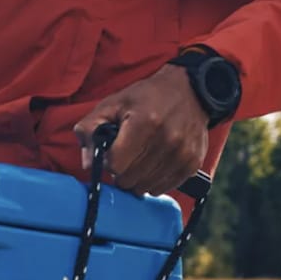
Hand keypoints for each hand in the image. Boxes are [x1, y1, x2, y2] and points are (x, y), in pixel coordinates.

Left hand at [73, 64, 209, 196]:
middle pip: (129, 179)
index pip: (116, 165)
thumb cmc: (146, 98)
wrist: (189, 91)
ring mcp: (182, 154)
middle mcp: (167, 140)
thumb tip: (88, 163)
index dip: (108, 162)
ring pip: (144, 187)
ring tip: (138, 159)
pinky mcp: (192, 163)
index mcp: (144, 123)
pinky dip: (152, 181)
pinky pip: (162, 188)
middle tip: (124, 157)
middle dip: (120, 172)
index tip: (111, 153)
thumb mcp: (112, 104)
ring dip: (136, 178)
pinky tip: (152, 164)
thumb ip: (90, 129)